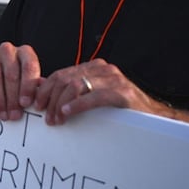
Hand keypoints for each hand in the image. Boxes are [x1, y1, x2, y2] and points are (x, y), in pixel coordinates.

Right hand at [0, 43, 42, 120]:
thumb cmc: (17, 75)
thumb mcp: (29, 78)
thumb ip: (35, 87)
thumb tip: (38, 99)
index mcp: (25, 52)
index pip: (29, 67)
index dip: (27, 87)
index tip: (25, 104)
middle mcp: (8, 49)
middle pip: (11, 75)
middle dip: (12, 99)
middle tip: (13, 115)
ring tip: (2, 114)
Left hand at [34, 59, 163, 125]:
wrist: (153, 118)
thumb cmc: (119, 111)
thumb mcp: (92, 97)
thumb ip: (71, 92)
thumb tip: (40, 90)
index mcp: (94, 68)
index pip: (61, 74)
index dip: (45, 89)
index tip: (35, 105)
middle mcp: (103, 69)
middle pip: (65, 79)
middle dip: (51, 99)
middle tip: (46, 118)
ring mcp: (113, 79)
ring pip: (75, 85)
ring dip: (61, 104)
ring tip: (56, 120)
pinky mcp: (122, 92)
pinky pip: (94, 96)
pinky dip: (77, 105)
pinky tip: (67, 113)